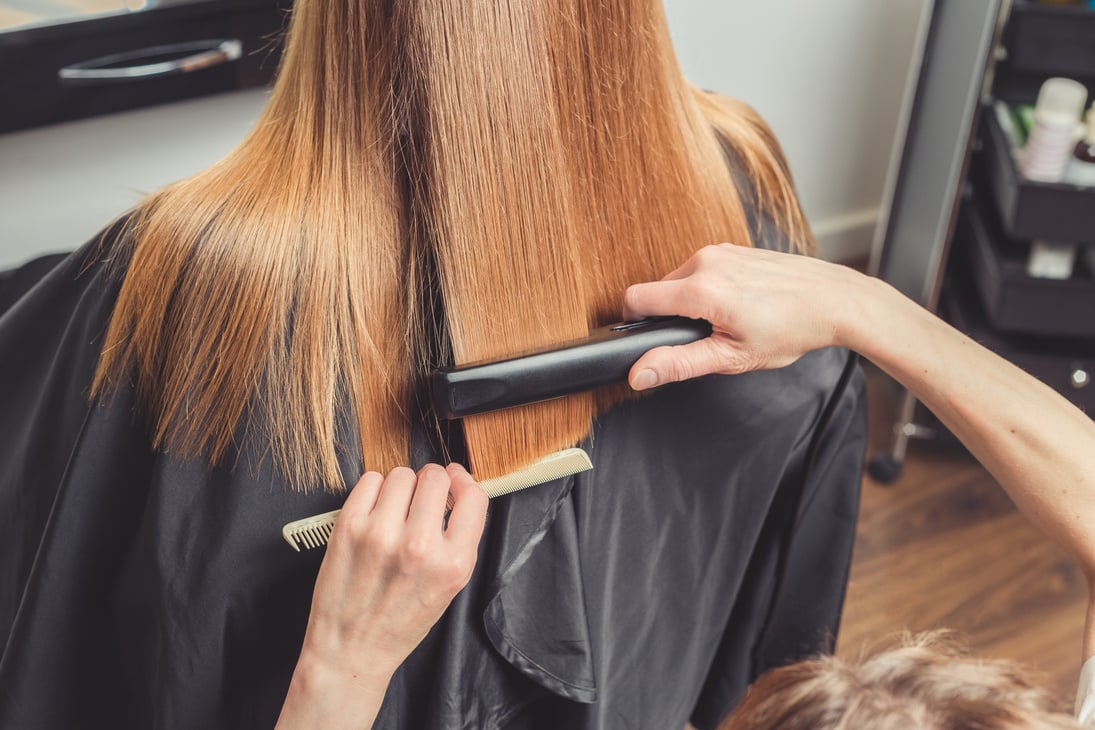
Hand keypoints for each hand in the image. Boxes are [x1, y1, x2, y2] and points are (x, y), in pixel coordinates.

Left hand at [278, 463, 487, 728]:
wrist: (351, 650)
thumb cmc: (400, 622)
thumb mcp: (449, 588)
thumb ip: (459, 540)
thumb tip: (457, 489)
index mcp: (453, 564)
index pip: (473, 497)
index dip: (463, 482)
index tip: (455, 480)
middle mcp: (419, 546)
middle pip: (434, 477)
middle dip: (431, 483)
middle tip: (420, 500)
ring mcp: (381, 534)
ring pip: (401, 475)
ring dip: (401, 487)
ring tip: (395, 511)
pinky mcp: (348, 527)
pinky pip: (370, 480)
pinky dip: (374, 490)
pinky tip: (374, 512)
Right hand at [622, 244, 866, 388]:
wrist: (834, 300)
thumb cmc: (790, 329)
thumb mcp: (732, 358)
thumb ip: (679, 363)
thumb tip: (639, 374)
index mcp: (700, 289)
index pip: (636, 298)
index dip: (634, 322)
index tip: (652, 338)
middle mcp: (705, 261)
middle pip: (658, 290)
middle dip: (671, 316)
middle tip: (707, 338)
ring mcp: (720, 251)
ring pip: (680, 280)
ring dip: (691, 302)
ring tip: (727, 321)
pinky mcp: (732, 248)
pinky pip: (702, 270)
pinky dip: (709, 288)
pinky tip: (739, 304)